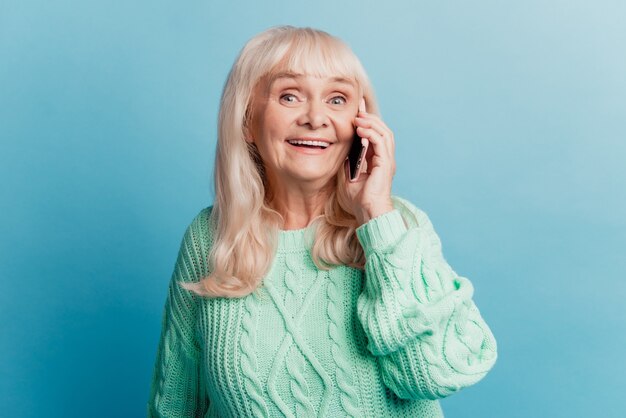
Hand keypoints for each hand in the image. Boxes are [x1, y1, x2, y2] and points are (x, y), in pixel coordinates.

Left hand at [344, 99, 395, 224]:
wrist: (367, 212)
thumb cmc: (359, 201)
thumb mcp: (348, 178)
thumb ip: (348, 164)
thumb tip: (342, 152)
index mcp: (378, 161)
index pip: (375, 136)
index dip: (367, 122)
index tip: (358, 111)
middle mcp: (385, 159)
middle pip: (383, 130)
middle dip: (370, 118)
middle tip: (358, 109)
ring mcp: (387, 161)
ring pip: (385, 133)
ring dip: (371, 123)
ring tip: (359, 117)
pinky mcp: (386, 164)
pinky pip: (381, 142)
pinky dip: (371, 133)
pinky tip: (361, 130)